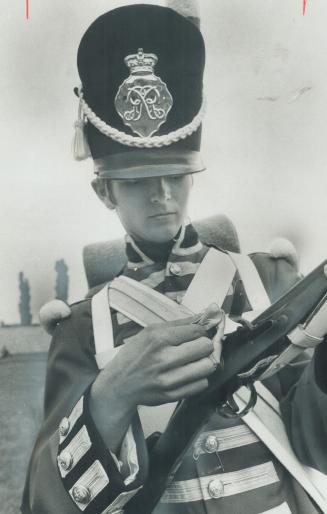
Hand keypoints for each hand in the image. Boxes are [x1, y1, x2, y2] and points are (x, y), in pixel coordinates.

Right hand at [89, 313, 224, 450]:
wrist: (119, 384)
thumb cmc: (135, 355)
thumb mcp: (150, 331)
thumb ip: (179, 324)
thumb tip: (206, 315)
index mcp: (159, 339)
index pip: (197, 331)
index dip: (202, 330)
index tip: (198, 333)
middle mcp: (164, 359)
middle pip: (206, 347)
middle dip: (205, 344)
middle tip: (198, 346)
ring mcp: (169, 380)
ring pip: (208, 367)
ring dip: (205, 361)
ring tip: (196, 360)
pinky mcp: (172, 395)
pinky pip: (201, 384)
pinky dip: (199, 378)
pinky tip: (189, 373)